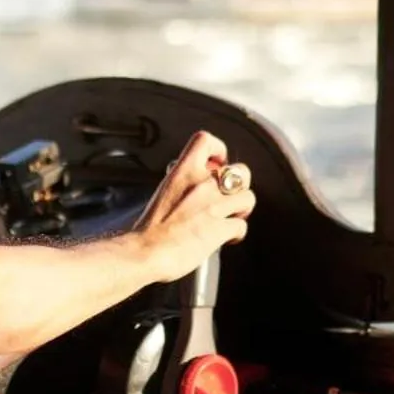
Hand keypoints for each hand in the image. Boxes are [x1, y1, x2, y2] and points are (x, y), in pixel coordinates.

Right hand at [132, 131, 255, 282]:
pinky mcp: (220, 228)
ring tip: (229, 219)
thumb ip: (182, 185)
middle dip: (240, 186)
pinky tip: (225, 239)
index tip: (217, 164)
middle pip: (241, 171)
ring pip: (248, 198)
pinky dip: (236, 234)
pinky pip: (241, 226)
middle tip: (230, 198)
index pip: (206, 141)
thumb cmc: (149, 230)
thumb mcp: (164, 193)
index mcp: (182, 172)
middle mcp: (202, 184)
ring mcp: (214, 205)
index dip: (219, 151)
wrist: (144, 252)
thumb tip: (193, 189)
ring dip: (241, 210)